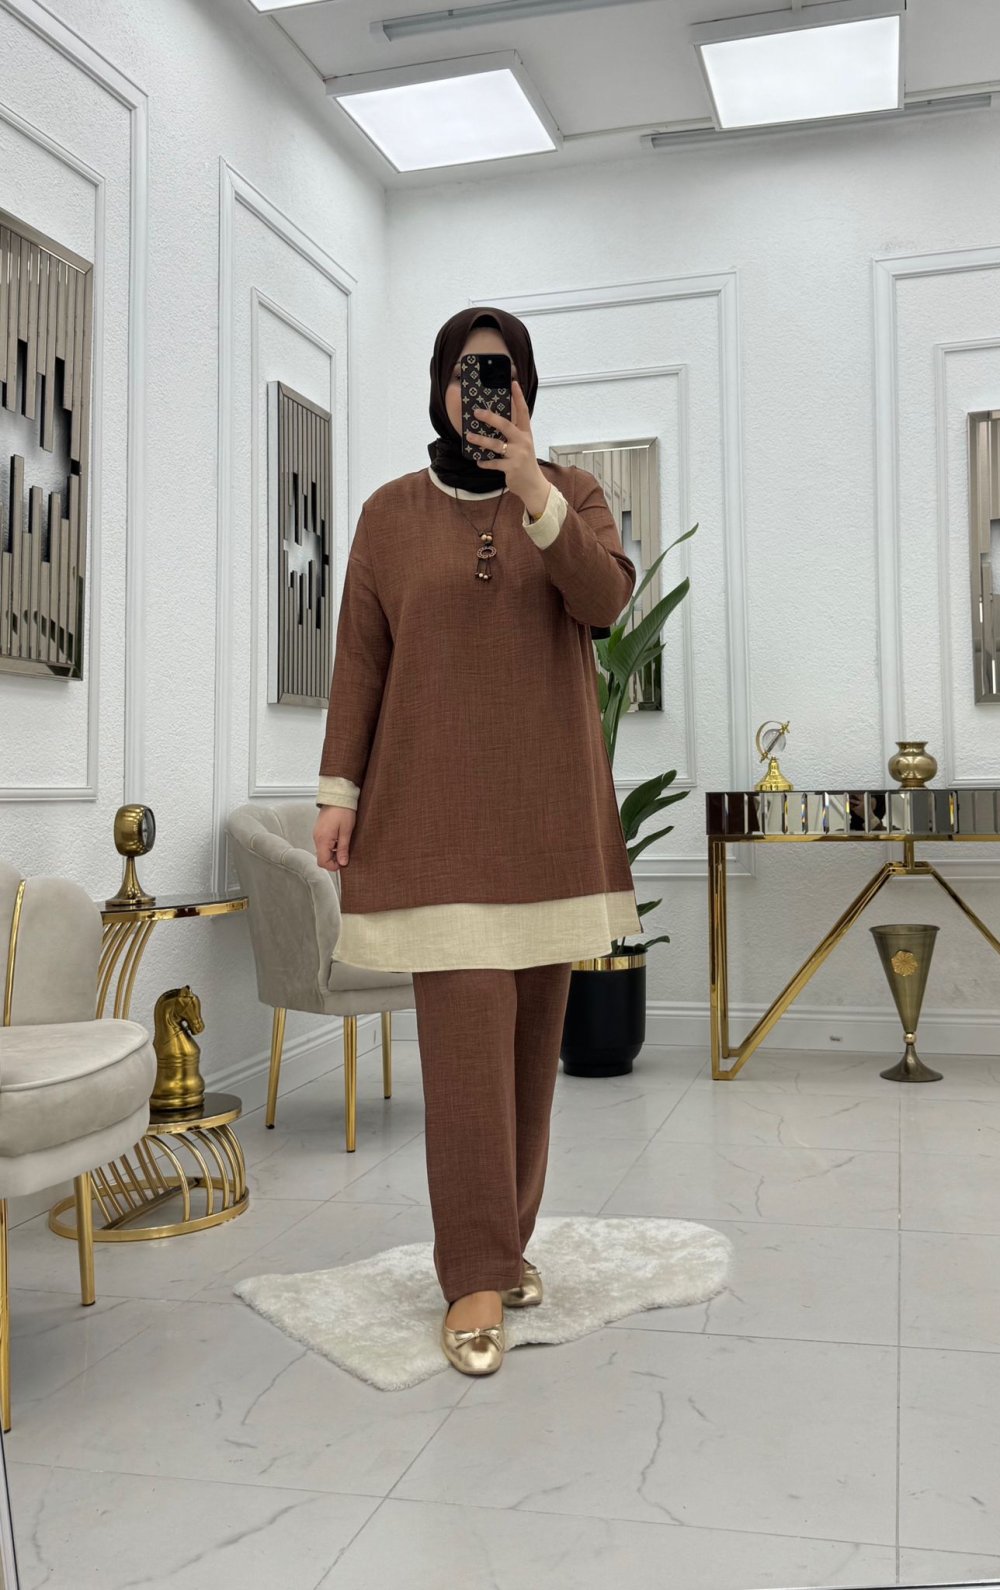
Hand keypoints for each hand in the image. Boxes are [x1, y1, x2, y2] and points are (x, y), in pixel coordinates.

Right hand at [314, 805, 354, 871]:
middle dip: (333, 860)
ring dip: (332, 853)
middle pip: (321, 858)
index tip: (344, 862)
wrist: (337, 795)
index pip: (323, 862)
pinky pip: (323, 844)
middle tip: (345, 854)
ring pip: (322, 851)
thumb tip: (342, 863)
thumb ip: (343, 848)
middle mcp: (317, 838)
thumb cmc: (343, 811)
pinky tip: (339, 840)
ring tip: (344, 845)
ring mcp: (317, 834)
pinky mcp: (319, 830)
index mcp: (322, 840)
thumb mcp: (346, 831)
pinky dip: (330, 846)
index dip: (333, 866)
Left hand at [465, 379, 547, 513]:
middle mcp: (523, 441)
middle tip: (477, 412)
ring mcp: (517, 455)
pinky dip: (485, 462)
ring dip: (481, 440)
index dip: (519, 397)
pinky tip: (479, 461)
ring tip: (469, 437)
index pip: (523, 412)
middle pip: (506, 425)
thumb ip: (512, 434)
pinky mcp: (511, 467)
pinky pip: (494, 463)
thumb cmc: (524, 463)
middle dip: (490, 418)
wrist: (533, 485)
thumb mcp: (523, 445)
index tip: (513, 383)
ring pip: (496, 444)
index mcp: (526, 433)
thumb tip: (494, 422)